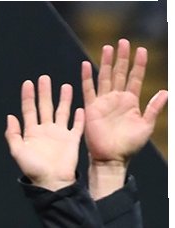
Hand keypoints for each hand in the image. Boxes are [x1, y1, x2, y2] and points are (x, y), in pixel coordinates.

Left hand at [4, 75, 83, 190]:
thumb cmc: (34, 169)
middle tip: (44, 78)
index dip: (28, 97)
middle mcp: (46, 131)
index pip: (29, 111)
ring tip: (65, 86)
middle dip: (44, 93)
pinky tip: (80, 107)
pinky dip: (79, 117)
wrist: (52, 182)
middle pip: (45, 107)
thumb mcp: (18, 152)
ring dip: (64, 100)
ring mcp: (60, 134)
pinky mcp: (72, 140)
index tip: (28, 83)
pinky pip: (77, 126)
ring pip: (62, 112)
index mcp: (32, 134)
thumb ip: (13, 135)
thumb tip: (10, 116)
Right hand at [82, 40, 167, 196]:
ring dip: (106, 63)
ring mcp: (104, 103)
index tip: (141, 50)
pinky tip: (87, 65)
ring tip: (108, 47)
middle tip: (123, 42)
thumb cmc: (129, 146)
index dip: (139, 64)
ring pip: (105, 77)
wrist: (111, 159)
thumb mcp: (146, 127)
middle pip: (120, 73)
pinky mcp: (92, 109)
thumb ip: (154, 109)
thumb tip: (165, 92)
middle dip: (122, 57)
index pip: (135, 78)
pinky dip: (87, 78)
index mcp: (131, 101)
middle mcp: (117, 99)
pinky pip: (88, 91)